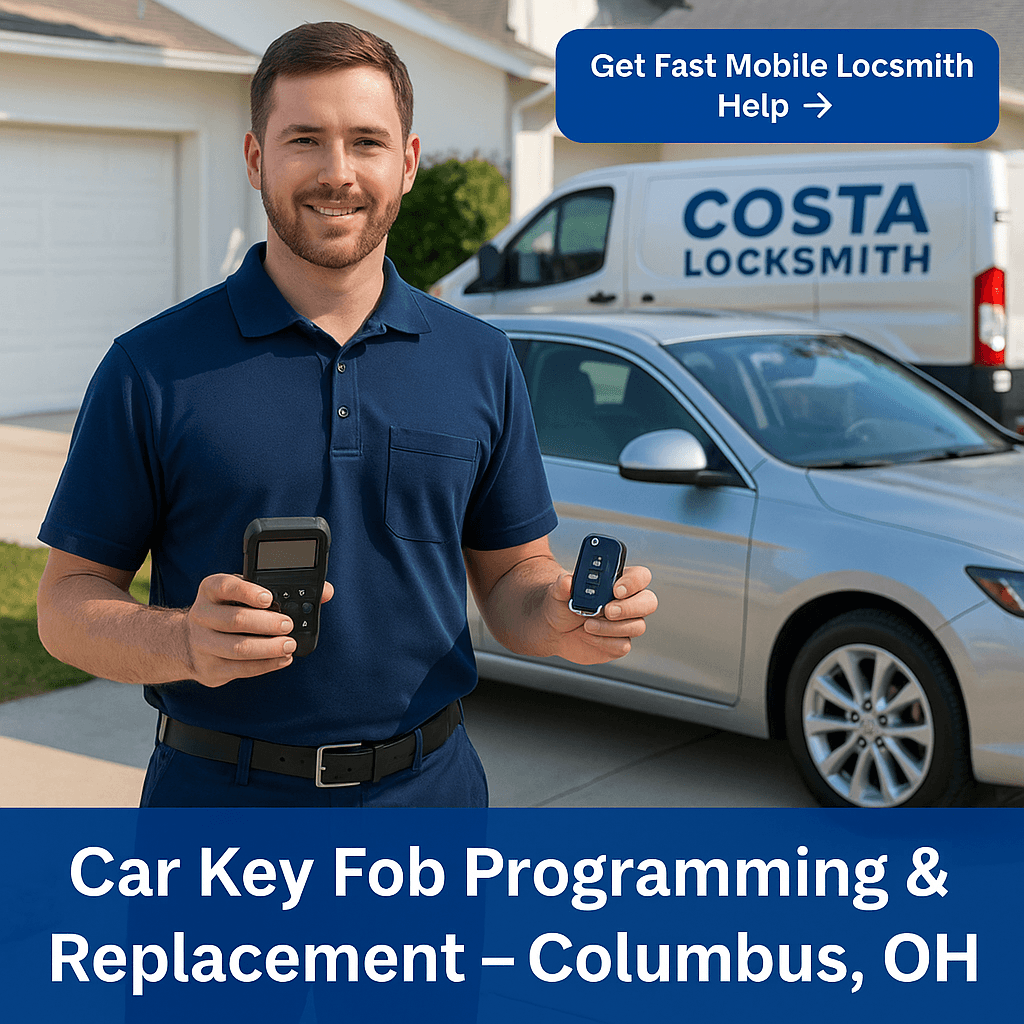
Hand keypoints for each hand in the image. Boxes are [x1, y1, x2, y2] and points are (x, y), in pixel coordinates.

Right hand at [182, 574, 334, 686]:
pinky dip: (265, 665)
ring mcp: (202, 644)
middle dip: (266, 623)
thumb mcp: (245, 592)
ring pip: (237, 648)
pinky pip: (240, 669)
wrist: (187, 641)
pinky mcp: (209, 668)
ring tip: (289, 645)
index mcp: (210, 590)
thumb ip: (282, 589)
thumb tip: (325, 592)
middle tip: (288, 625)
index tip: (269, 598)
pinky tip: (282, 659)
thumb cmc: (228, 610)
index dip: (247, 591)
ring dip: (268, 648)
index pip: (224, 586)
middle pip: (234, 620)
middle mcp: (202, 615)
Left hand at [543, 565, 656, 665]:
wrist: (554, 630)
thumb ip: (563, 584)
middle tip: (608, 611)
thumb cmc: (562, 604)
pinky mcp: (620, 643)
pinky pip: (623, 645)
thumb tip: (566, 581)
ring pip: (637, 626)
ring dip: (611, 627)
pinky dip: (604, 642)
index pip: (641, 577)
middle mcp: (627, 602)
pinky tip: (588, 637)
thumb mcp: (559, 591)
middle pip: (649, 602)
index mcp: (618, 581)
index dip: (633, 582)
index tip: (616, 589)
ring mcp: (626, 624)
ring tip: (587, 625)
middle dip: (630, 607)